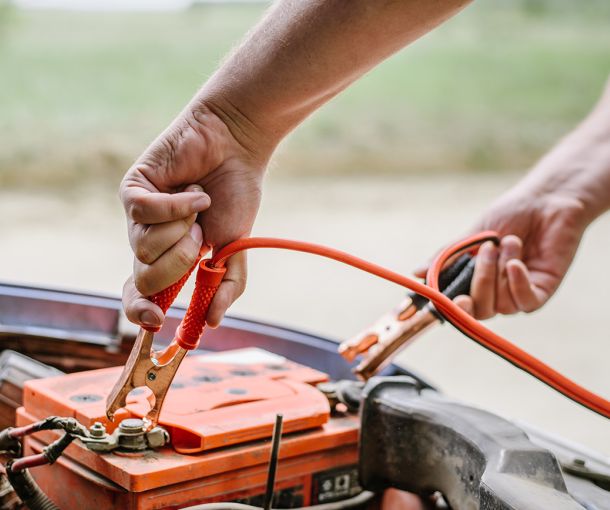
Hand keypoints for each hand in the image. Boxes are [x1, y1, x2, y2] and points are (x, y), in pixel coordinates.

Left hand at [120, 104, 268, 329]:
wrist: (236, 149)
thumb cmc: (235, 195)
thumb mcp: (235, 248)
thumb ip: (226, 285)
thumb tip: (210, 322)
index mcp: (170, 258)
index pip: (142, 294)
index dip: (142, 311)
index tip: (160, 320)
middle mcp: (150, 240)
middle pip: (145, 278)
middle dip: (179, 261)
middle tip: (200, 236)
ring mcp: (138, 216)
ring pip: (142, 247)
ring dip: (181, 229)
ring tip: (198, 205)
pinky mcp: (133, 189)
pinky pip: (144, 212)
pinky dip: (176, 206)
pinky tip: (194, 191)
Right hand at [459, 188, 587, 318]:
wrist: (545, 199)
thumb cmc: (509, 214)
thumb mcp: (472, 236)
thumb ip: (448, 257)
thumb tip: (417, 272)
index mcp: (475, 281)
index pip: (462, 308)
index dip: (457, 310)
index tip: (456, 299)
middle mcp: (496, 293)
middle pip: (481, 310)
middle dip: (481, 280)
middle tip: (487, 248)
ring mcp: (519, 293)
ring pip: (503, 305)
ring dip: (502, 271)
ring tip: (511, 241)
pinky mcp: (543, 290)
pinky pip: (526, 301)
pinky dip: (518, 284)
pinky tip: (517, 262)